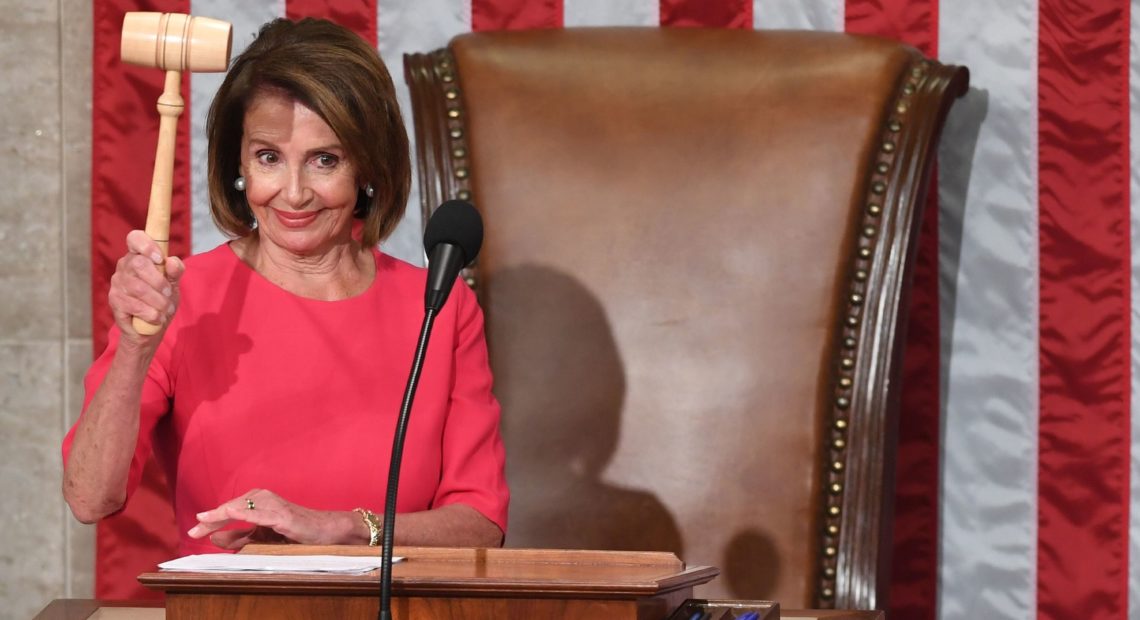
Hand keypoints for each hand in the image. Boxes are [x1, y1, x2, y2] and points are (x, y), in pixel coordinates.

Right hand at [108, 230, 184, 340]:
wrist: (152, 326)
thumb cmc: (162, 299)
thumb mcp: (173, 283)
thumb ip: (175, 270)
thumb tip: (172, 262)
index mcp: (139, 255)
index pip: (135, 238)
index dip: (146, 244)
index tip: (159, 258)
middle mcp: (125, 266)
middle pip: (139, 264)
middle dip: (159, 281)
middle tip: (168, 292)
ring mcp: (117, 283)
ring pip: (138, 288)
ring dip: (158, 301)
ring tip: (166, 309)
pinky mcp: (114, 301)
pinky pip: (134, 305)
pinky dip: (151, 313)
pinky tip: (157, 317)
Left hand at [187, 489, 363, 549]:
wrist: (325, 531)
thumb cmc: (295, 532)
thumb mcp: (262, 536)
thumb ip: (240, 537)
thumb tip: (214, 538)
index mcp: (258, 501)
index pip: (229, 510)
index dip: (210, 520)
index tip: (193, 530)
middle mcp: (263, 498)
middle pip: (231, 507)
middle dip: (211, 519)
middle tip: (193, 531)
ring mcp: (273, 505)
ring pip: (242, 507)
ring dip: (222, 515)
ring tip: (204, 522)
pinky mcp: (282, 515)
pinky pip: (260, 514)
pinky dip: (245, 513)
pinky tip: (231, 514)